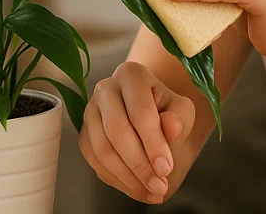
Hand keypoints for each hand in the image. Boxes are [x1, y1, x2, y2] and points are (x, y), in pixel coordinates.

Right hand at [78, 61, 195, 203]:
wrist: (150, 116)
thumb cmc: (166, 110)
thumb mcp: (182, 110)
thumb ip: (180, 117)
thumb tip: (171, 128)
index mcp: (131, 75)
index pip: (139, 111)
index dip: (153, 143)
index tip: (166, 168)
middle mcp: (105, 89)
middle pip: (117, 131)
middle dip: (139, 164)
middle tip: (159, 185)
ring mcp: (90, 112)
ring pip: (102, 150)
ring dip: (128, 177)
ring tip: (152, 191)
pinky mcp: (84, 135)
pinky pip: (95, 162)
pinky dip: (117, 180)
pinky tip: (138, 188)